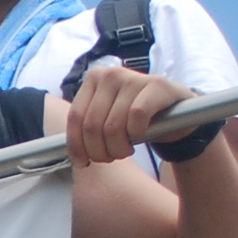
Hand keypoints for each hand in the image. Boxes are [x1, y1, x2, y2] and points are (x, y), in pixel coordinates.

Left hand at [64, 62, 206, 166]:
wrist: (175, 112)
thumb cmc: (135, 119)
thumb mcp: (106, 119)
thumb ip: (86, 128)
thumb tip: (62, 152)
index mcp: (93, 79)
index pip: (75, 118)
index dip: (76, 146)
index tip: (83, 163)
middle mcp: (111, 74)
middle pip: (92, 126)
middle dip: (100, 151)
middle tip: (111, 158)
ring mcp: (134, 77)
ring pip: (113, 126)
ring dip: (118, 148)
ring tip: (125, 150)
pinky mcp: (157, 85)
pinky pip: (136, 117)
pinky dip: (137, 133)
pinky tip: (142, 134)